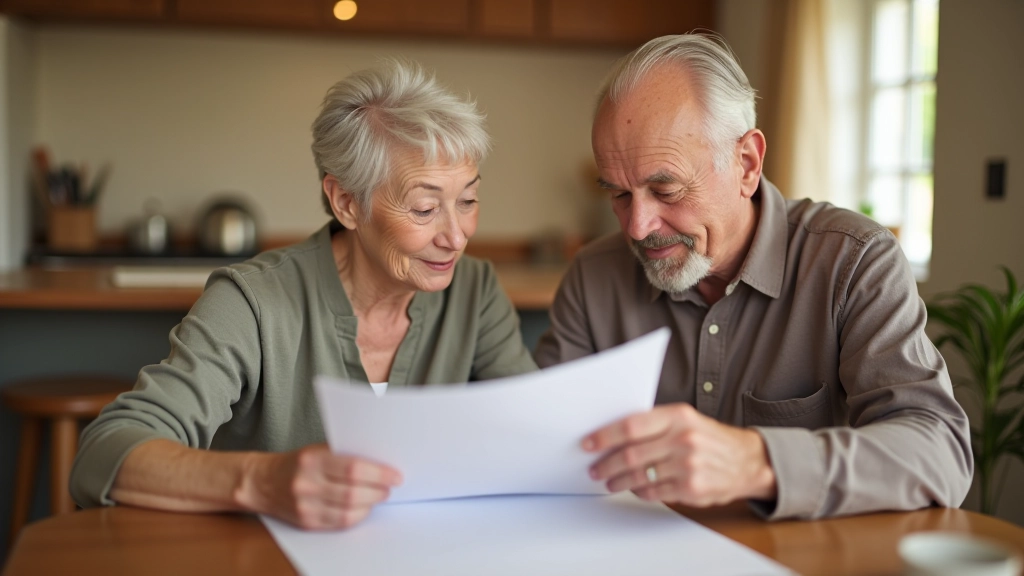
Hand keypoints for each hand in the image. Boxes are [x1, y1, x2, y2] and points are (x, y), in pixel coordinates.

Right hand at [239, 443, 401, 529]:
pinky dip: (357, 516)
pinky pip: (339, 523)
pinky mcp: (306, 521)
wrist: (262, 481)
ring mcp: (306, 505)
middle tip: (389, 487)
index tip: (395, 475)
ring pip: (348, 511)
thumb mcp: (317, 449)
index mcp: (312, 459)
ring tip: (379, 496)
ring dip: (370, 504)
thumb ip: (344, 454)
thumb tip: (379, 461)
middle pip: (353, 492)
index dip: (379, 473)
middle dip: (378, 490)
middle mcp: (307, 483)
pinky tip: (364, 508)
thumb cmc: (297, 463)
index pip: (353, 468)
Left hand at [584, 403, 775, 506]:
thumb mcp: (686, 419)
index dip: (605, 436)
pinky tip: (634, 487)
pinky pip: (654, 492)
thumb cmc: (710, 438)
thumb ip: (654, 423)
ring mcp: (688, 466)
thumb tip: (614, 434)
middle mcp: (683, 440)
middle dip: (607, 463)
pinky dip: (639, 491)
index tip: (588, 443)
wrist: (747, 461)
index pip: (631, 426)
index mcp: (678, 417)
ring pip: (639, 476)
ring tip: (609, 481)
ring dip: (618, 481)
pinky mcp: (692, 489)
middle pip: (631, 454)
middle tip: (595, 468)